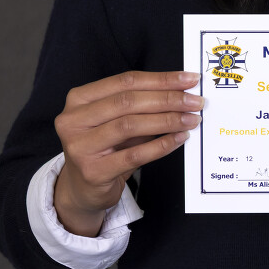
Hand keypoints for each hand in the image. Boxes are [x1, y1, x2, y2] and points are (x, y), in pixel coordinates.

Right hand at [52, 70, 202, 237]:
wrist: (82, 189)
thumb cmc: (105, 149)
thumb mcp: (116, 121)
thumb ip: (141, 105)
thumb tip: (182, 93)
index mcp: (79, 99)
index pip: (126, 81)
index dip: (161, 79)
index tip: (189, 79)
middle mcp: (73, 120)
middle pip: (128, 101)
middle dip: (168, 99)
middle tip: (195, 102)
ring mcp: (79, 147)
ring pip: (130, 125)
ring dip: (167, 120)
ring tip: (191, 120)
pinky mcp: (92, 171)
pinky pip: (134, 155)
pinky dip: (161, 145)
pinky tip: (179, 139)